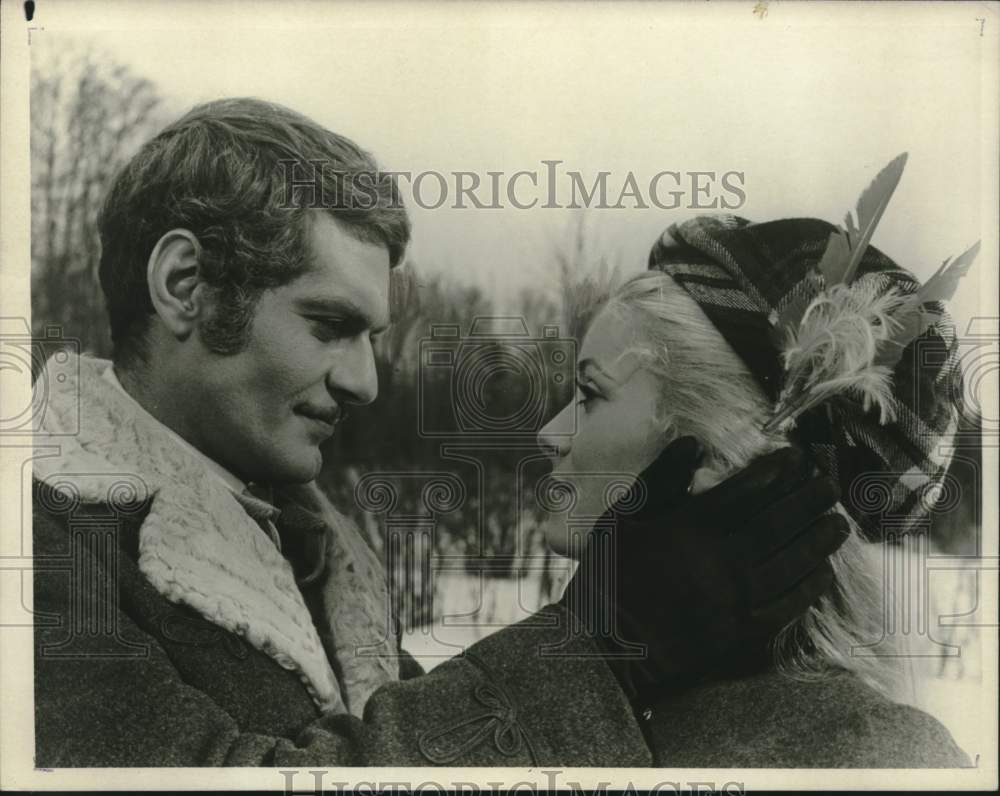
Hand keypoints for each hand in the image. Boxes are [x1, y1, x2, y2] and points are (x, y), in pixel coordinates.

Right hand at [559, 437, 848, 698]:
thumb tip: (693, 444)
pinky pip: (787, 605)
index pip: (743, 490)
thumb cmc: (609, 578)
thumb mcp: (619, 520)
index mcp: (686, 528)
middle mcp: (717, 559)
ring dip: (818, 540)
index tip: (796, 458)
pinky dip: (809, 586)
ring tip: (839, 523)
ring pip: (789, 561)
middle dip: (808, 500)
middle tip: (831, 485)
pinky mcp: (741, 631)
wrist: (608, 650)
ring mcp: (734, 597)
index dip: (775, 471)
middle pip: (775, 522)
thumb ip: (657, 480)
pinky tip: (823, 572)